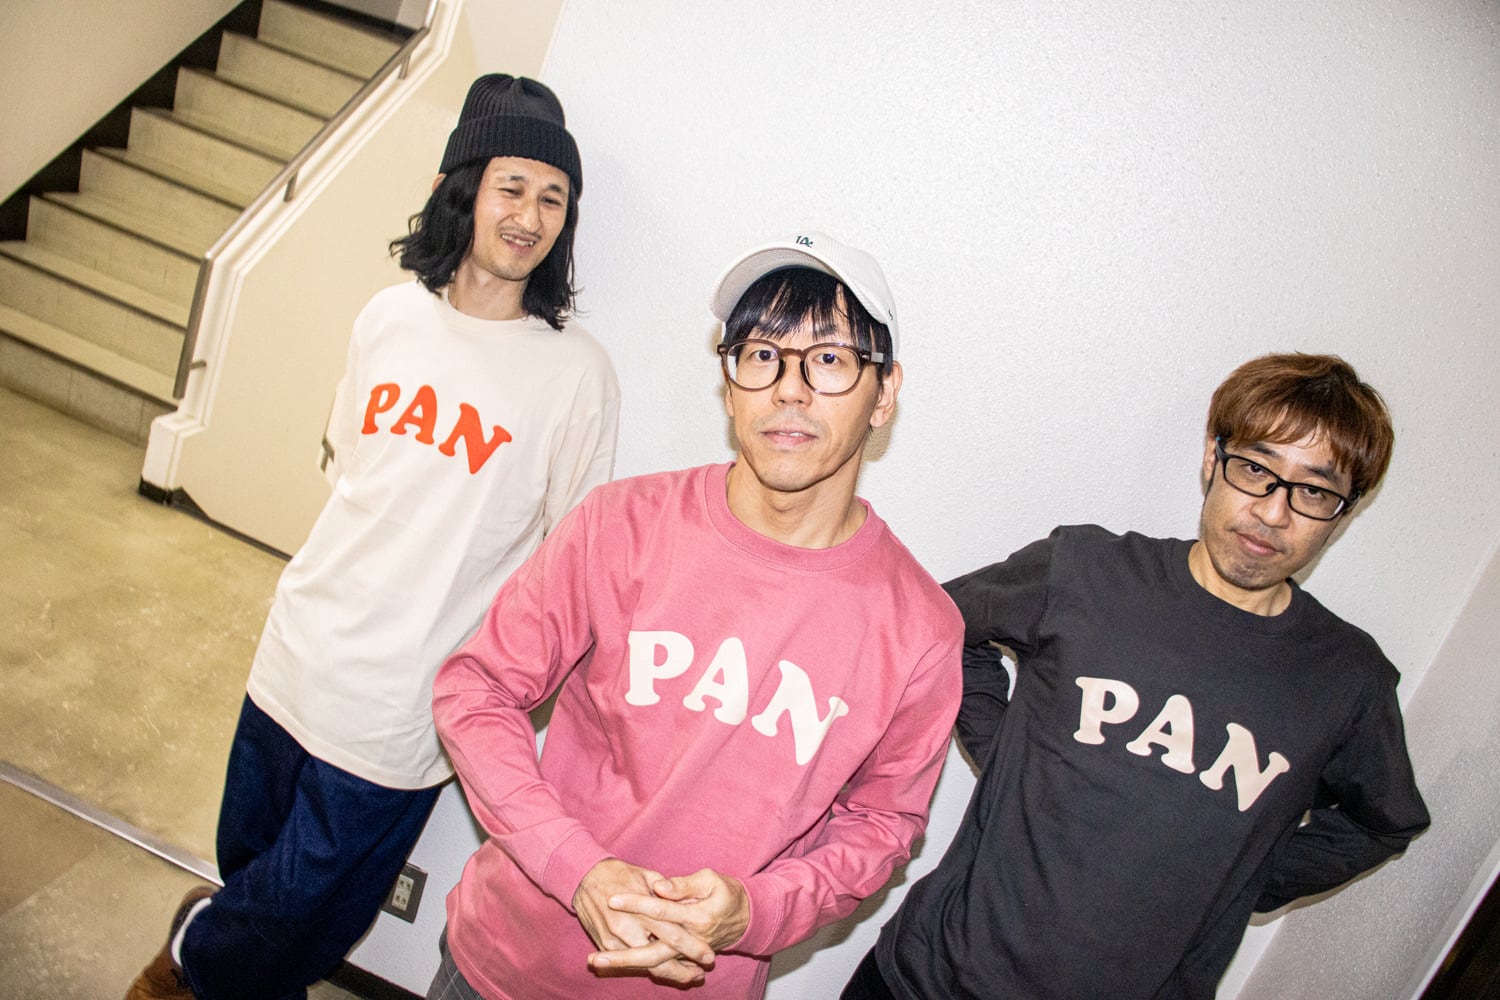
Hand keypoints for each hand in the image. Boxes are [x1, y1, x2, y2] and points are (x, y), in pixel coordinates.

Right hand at [575, 859, 710, 984]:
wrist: (584, 877)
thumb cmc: (619, 873)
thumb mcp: (645, 875)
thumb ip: (666, 890)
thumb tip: (684, 903)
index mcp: (639, 908)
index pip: (670, 933)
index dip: (691, 946)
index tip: (709, 954)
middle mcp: (625, 928)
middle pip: (658, 957)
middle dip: (682, 970)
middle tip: (701, 974)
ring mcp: (613, 940)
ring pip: (645, 966)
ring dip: (669, 973)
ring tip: (691, 976)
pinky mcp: (605, 946)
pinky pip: (631, 964)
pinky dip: (650, 968)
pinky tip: (668, 970)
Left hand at [601, 868, 749, 957]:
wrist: (749, 918)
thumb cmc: (727, 893)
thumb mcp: (711, 880)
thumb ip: (684, 885)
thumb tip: (659, 887)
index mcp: (697, 917)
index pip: (660, 911)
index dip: (636, 904)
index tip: (612, 898)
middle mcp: (690, 940)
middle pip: (652, 952)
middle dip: (621, 956)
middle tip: (594, 957)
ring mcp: (687, 952)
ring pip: (654, 964)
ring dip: (625, 964)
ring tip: (596, 962)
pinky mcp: (685, 957)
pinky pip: (660, 967)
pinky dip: (638, 967)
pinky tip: (615, 964)